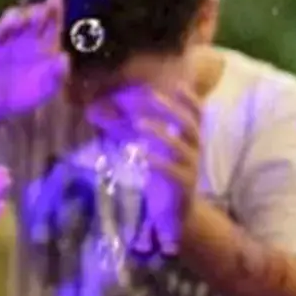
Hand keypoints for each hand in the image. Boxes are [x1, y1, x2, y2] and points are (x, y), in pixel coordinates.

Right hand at [0, 0, 69, 125]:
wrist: (0, 105)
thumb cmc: (28, 94)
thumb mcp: (48, 88)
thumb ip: (57, 74)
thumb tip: (64, 58)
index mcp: (46, 43)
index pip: (52, 21)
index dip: (54, 8)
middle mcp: (27, 35)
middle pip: (32, 16)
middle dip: (36, 11)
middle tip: (40, 12)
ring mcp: (8, 38)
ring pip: (11, 19)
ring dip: (15, 16)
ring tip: (18, 20)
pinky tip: (0, 29)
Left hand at [89, 83, 201, 255]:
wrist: (178, 212)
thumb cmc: (164, 174)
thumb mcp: (152, 150)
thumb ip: (133, 131)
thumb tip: (98, 110)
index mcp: (191, 139)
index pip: (198, 114)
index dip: (190, 99)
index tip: (177, 84)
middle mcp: (195, 150)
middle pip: (190, 125)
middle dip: (172, 108)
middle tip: (151, 95)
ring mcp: (191, 168)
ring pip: (182, 146)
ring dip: (161, 132)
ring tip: (139, 124)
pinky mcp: (184, 186)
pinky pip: (173, 171)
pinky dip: (158, 161)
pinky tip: (142, 156)